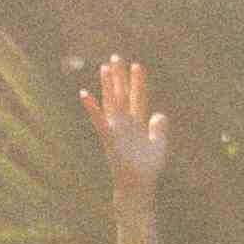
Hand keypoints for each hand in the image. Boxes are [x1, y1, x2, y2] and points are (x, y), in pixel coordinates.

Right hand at [83, 55, 168, 200]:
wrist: (138, 186)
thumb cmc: (147, 169)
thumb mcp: (158, 145)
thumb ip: (159, 129)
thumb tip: (160, 113)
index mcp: (137, 124)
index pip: (137, 98)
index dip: (138, 82)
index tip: (138, 65)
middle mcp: (124, 123)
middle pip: (121, 95)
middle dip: (119, 76)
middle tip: (116, 56)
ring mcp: (116, 129)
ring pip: (111, 102)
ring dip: (107, 85)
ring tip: (104, 67)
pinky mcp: (109, 137)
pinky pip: (99, 120)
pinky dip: (91, 107)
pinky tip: (84, 93)